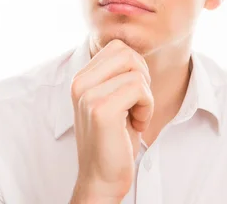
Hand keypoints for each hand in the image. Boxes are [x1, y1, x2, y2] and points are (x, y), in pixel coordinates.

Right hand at [69, 39, 153, 202]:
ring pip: (136, 71)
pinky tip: (136, 125)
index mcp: (81, 78)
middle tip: (137, 104)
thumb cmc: (113, 140)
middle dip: (143, 78)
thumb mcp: (113, 99)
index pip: (118, 48)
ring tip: (135, 116)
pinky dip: (147, 107)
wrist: (101, 179)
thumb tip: (135, 51)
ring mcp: (88, 95)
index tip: (132, 95)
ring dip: (146, 96)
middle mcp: (80, 83)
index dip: (135, 68)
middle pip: (128, 54)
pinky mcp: (101, 109)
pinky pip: (139, 89)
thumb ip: (117, 75)